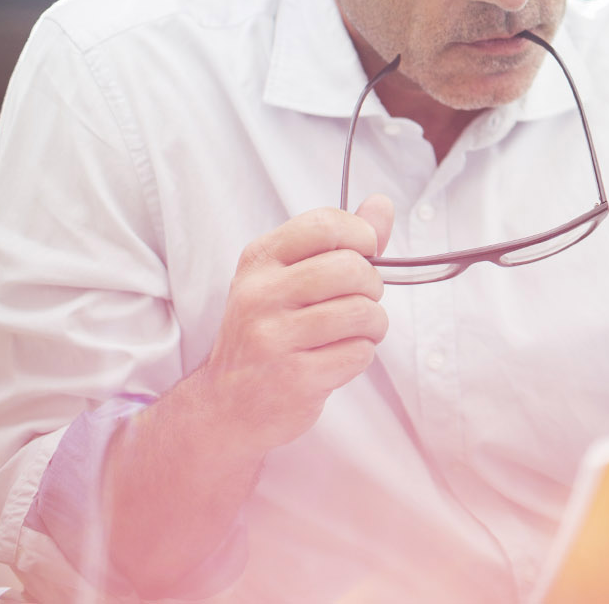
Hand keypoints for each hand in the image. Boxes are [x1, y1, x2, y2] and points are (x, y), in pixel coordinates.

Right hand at [196, 195, 393, 452]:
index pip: (325, 224)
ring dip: (372, 325)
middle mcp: (260, 294)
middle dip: (372, 286)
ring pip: (362, 312)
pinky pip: (358, 353)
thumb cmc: (271, 332)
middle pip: (351, 269)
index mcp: (260, 260)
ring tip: (352, 333)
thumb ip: (340, 241)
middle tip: (360, 301)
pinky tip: (336, 360)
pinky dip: (360, 356)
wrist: (227, 404)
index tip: (366, 251)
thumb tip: (381, 204)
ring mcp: (273, 338)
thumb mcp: (290, 277)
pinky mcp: (294, 378)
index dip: (361, 235)